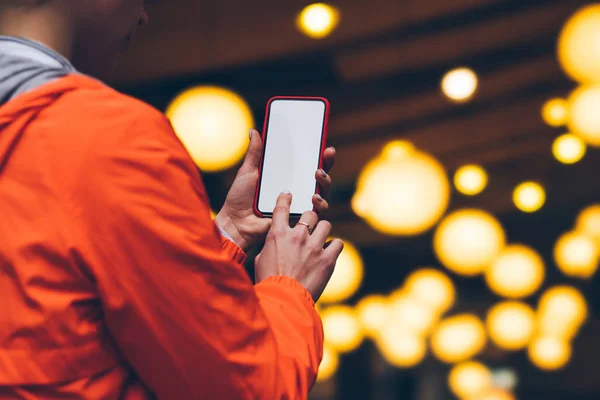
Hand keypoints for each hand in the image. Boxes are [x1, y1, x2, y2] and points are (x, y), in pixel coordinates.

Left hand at [215, 129, 335, 251]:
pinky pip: (316, 212)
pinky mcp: (298, 219)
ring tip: (318, 174)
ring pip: (322, 192)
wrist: (235, 223)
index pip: (306, 163)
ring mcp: (298, 204)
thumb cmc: (239, 199)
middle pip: (319, 176)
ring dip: (325, 182)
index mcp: (284, 177)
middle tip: (325, 154)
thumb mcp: (247, 172)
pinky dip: (320, 203)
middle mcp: (295, 190)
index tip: (324, 143)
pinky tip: (314, 196)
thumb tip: (254, 131)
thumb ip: (254, 153)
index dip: (318, 154)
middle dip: (327, 163)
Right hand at [254, 193, 343, 301]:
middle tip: (310, 227)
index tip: (288, 195)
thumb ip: (269, 248)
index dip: (285, 199)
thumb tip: (272, 246)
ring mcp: (314, 247)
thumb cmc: (268, 282)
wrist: (283, 299)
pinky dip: (334, 247)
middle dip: (311, 219)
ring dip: (323, 231)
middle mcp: (298, 236)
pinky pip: (338, 243)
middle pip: (310, 214)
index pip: (281, 208)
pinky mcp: (328, 259)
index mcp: (278, 235)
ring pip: (326, 225)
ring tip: (320, 240)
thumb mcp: (260, 261)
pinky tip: (329, 253)